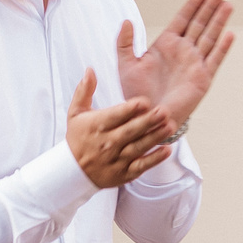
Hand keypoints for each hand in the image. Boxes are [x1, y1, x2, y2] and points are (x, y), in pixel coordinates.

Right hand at [64, 71, 175, 188]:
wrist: (72, 172)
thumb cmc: (78, 138)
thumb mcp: (75, 113)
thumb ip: (84, 91)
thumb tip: (90, 70)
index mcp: (97, 125)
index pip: (115, 116)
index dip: (130, 109)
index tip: (144, 101)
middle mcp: (107, 142)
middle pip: (130, 131)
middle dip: (148, 121)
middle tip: (164, 111)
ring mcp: (116, 159)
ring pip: (138, 147)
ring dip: (155, 137)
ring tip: (170, 126)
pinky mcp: (124, 173)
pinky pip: (140, 166)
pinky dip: (153, 159)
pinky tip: (166, 150)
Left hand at [117, 0, 234, 131]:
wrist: (147, 117)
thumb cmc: (136, 94)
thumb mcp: (126, 65)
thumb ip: (124, 43)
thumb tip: (126, 21)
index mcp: (166, 45)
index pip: (183, 18)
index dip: (194, 4)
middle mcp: (183, 51)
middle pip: (200, 23)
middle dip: (210, 6)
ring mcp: (194, 63)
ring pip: (210, 37)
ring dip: (219, 21)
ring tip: (228, 4)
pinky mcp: (202, 78)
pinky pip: (214, 59)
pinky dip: (222, 47)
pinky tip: (229, 34)